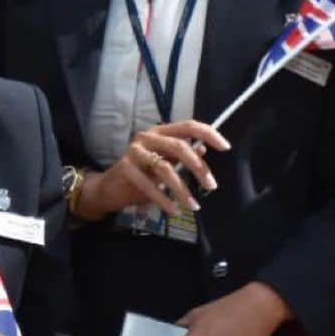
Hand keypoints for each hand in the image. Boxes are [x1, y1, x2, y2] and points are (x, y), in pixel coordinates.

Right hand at [75, 120, 229, 221]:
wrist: (108, 188)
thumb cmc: (141, 174)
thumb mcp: (165, 163)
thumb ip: (182, 155)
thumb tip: (204, 148)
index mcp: (161, 131)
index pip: (189, 125)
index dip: (209, 134)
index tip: (226, 147)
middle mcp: (147, 136)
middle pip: (179, 146)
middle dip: (198, 167)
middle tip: (211, 185)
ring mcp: (134, 151)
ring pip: (165, 168)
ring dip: (182, 189)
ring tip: (193, 205)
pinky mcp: (125, 169)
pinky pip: (149, 185)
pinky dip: (164, 199)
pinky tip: (174, 210)